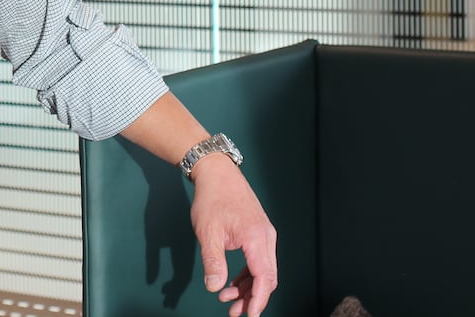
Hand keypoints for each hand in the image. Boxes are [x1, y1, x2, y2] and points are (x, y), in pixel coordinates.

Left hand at [189, 155, 277, 316]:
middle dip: (252, 298)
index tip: (250, 315)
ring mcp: (264, 235)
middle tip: (234, 312)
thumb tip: (215, 287)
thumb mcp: (207, 233)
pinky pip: (258, 260)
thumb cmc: (212, 199)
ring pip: (263, 270)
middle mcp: (266, 238)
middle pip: (267, 277)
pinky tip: (232, 282)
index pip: (264, 278)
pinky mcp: (258, 233)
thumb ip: (213, 262)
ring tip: (228, 299)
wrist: (216, 172)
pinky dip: (248, 274)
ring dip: (248, 287)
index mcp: (257, 238)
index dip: (258, 300)